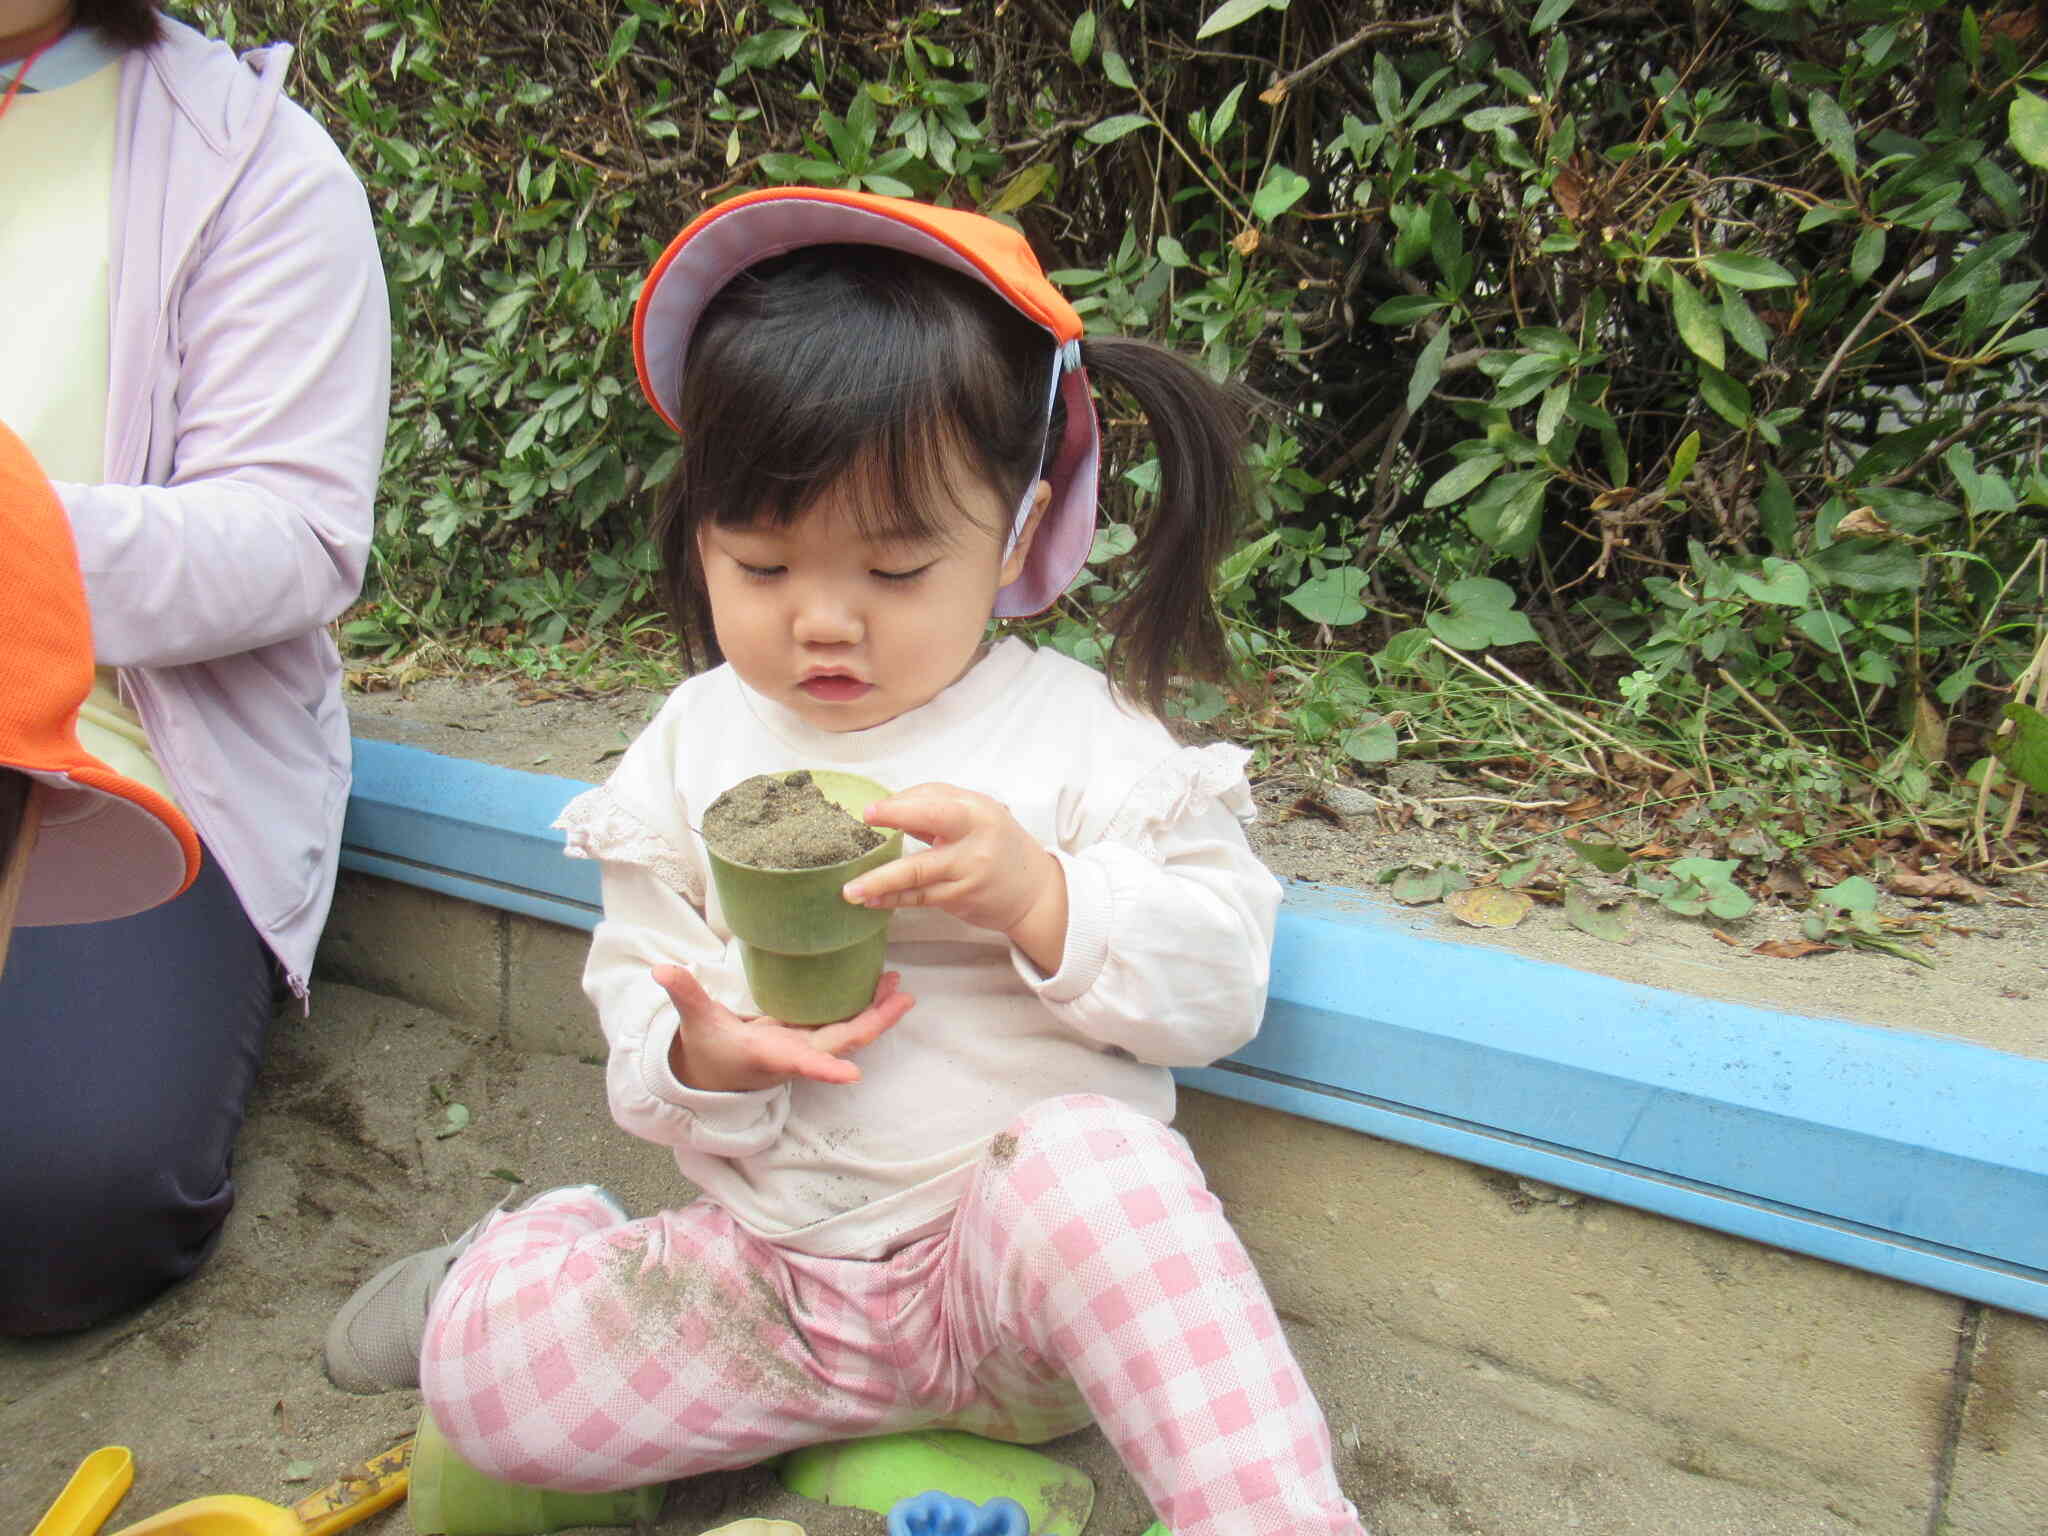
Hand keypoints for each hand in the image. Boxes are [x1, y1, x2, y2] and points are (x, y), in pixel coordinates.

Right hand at [653, 964, 912, 1093]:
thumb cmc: (706, 1049)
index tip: (851, 1075)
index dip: (824, 1070)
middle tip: (902, 997)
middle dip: (873, 1023)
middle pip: (841, 1043)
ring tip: (900, 987)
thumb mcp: (695, 1022)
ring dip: (876, 1014)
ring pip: (849, 1034)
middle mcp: (794, 1055)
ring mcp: (806, 1048)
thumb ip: (684, 993)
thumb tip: (661, 968)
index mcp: (768, 1054)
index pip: (799, 1063)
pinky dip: (864, 1008)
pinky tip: (881, 987)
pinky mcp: (809, 1038)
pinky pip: (844, 1025)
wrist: (711, 1074)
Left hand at [842, 783, 1068, 973]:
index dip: (902, 806)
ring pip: (918, 877)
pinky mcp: (959, 900)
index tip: (871, 810)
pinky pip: (920, 897)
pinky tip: (871, 900)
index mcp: (978, 813)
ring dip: (881, 883)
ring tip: (851, 891)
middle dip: (894, 831)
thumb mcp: (976, 814)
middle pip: (929, 837)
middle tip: (862, 830)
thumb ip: (937, 806)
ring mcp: (967, 875)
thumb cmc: (999, 844)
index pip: (937, 804)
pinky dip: (893, 898)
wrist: (1034, 891)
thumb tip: (891, 805)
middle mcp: (974, 843)